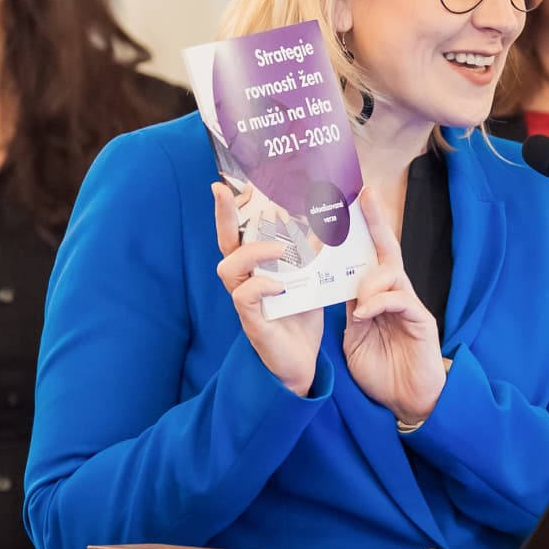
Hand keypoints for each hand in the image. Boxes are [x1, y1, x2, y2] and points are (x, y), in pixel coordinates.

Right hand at [213, 181, 322, 395]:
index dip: (227, 212)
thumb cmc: (301, 318)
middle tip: (226, 193)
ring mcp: (245, 302)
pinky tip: (280, 286)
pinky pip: (245, 297)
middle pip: (225, 245)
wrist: (302, 362)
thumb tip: (327, 223)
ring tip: (281, 250)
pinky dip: (262, 286)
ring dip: (255, 253)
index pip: (237, 236)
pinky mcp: (252, 322)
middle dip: (225, 217)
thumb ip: (312, 256)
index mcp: (256, 269)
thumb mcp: (310, 280)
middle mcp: (244, 282)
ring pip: (229, 268)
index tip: (221, 186)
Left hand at [341, 184, 445, 425]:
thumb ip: (351, 312)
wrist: (408, 403)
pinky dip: (379, 302)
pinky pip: (399, 299)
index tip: (352, 203)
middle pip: (387, 251)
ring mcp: (410, 306)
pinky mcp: (422, 320)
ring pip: (392, 272)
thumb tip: (341, 287)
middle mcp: (396, 295)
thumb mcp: (355, 339)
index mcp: (378, 297)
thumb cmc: (383, 372)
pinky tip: (366, 313)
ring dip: (369, 281)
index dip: (364, 231)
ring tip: (359, 304)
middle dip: (377, 222)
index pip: (369, 257)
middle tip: (366, 194)